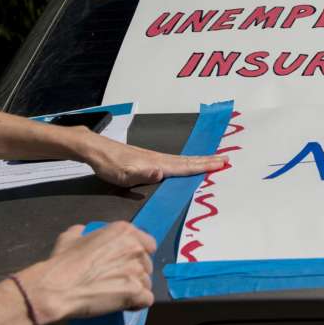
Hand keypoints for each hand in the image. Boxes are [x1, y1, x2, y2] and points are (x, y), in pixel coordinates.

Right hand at [16, 221, 156, 324]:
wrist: (57, 288)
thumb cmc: (63, 264)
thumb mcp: (69, 238)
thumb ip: (80, 231)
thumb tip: (81, 230)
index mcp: (123, 231)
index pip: (148, 243)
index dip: (139, 256)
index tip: (129, 264)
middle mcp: (134, 247)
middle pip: (147, 264)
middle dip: (136, 274)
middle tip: (118, 281)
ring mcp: (136, 270)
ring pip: (147, 283)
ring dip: (136, 290)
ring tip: (118, 294)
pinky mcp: (135, 291)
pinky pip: (147, 300)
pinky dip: (138, 304)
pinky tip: (126, 305)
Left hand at [73, 130, 225, 185]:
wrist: (97, 150)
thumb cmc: (110, 165)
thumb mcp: (123, 175)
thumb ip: (143, 175)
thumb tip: (162, 173)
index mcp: (157, 164)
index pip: (185, 167)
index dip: (203, 166)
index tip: (221, 164)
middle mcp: (159, 159)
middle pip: (188, 161)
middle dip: (207, 161)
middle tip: (226, 159)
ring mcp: (154, 158)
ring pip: (182, 160)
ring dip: (199, 160)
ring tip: (213, 160)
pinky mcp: (149, 159)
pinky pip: (174, 162)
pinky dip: (186, 162)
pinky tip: (186, 164)